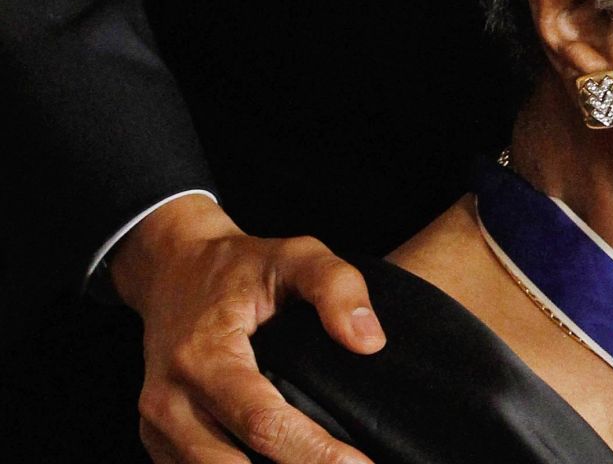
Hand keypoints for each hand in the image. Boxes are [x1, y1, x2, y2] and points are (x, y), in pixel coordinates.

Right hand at [109, 195, 382, 463]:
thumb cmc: (241, 265)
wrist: (173, 268)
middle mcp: (169, 400)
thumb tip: (369, 343)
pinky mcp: (158, 440)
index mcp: (202, 357)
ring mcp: (157, 426)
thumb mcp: (298, 254)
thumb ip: (337, 288)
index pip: (264, 424)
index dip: (316, 454)